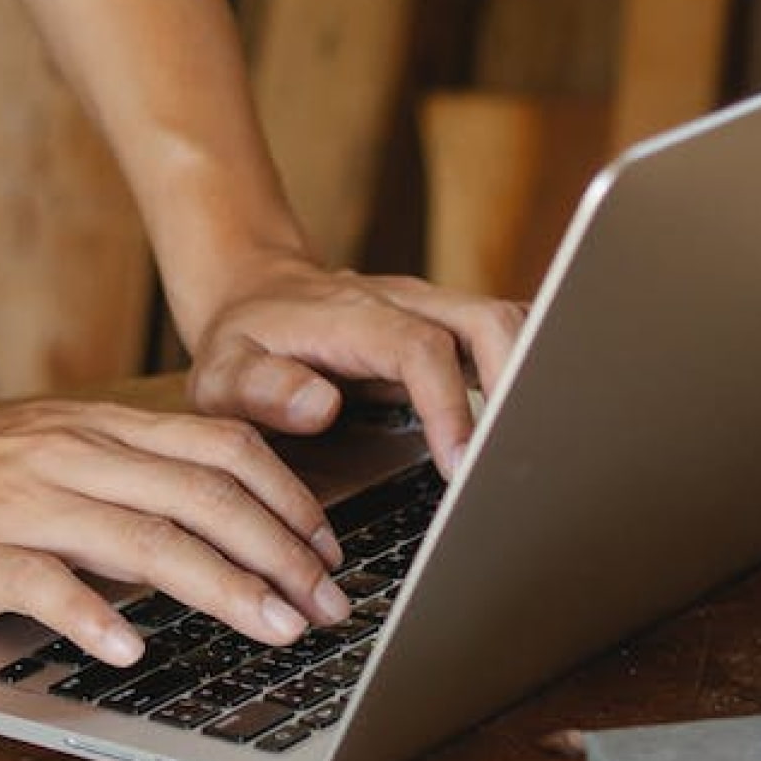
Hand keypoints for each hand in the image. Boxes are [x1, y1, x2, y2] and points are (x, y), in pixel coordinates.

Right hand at [0, 400, 355, 664]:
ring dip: (221, 586)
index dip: (287, 498)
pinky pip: (42, 581)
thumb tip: (208, 525)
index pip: (219, 448)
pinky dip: (92, 616)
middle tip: (327, 605)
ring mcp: (21, 502)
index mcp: (96, 430)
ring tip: (273, 627)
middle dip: (279, 551)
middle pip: (201, 494)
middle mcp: (71, 456)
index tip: (328, 549)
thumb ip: (123, 480)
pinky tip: (129, 651)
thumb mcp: (49, 454)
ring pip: (142, 538)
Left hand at [184, 254, 526, 475]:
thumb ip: (260, 389)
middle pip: (489, 322)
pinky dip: (530, 375)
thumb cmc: (243, 345)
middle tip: (518, 460)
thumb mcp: (222, 373)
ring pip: (511, 323)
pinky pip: (506, 339)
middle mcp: (405, 304)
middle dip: (518, 385)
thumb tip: (320, 406)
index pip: (420, 350)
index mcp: (352, 317)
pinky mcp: (450, 328)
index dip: (449, 406)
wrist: (255, 296)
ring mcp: (435, 311)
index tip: (460, 465)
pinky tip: (530, 427)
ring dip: (535, 377)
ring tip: (537, 448)